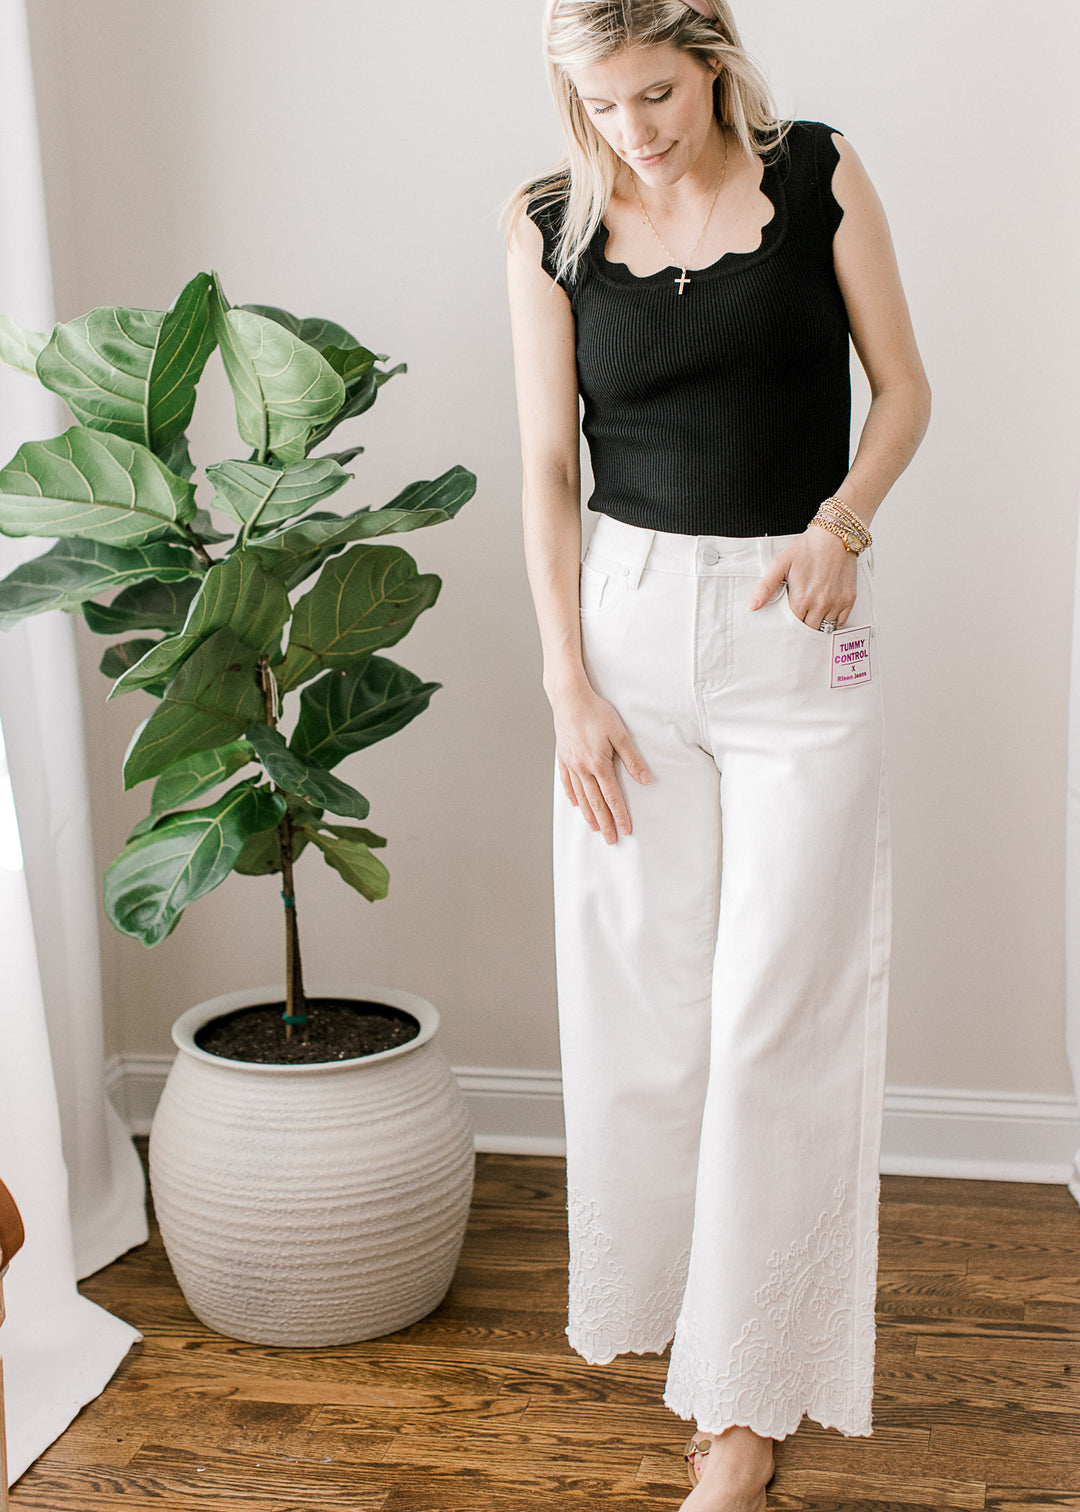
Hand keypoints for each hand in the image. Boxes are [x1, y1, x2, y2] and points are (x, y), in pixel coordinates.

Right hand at [551, 682, 651, 843]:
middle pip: (595, 802)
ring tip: (595, 828)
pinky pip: (567, 782)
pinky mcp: (563, 757)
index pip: (612, 797)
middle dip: (605, 823)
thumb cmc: (596, 712)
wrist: (568, 698)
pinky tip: (576, 804)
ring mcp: (570, 764)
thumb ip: (632, 759)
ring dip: (589, 814)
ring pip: (581, 796)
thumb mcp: (620, 733)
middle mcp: (583, 768)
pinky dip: (572, 795)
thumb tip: (646, 780)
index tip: (626, 830)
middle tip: (611, 840)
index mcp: (598, 764)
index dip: (620, 815)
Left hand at [748, 525, 858, 628]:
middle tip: (800, 614)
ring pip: (825, 627)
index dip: (789, 623)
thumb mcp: (780, 565)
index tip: (788, 617)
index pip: (792, 626)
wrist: (834, 536)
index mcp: (801, 600)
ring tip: (812, 611)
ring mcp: (836, 603)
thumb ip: (766, 588)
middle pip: (808, 629)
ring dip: (818, 622)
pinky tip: (826, 611)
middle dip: (803, 624)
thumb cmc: (807, 548)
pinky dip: (833, 620)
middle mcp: (820, 605)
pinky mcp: (849, 599)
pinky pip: (840, 622)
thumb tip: (752, 606)